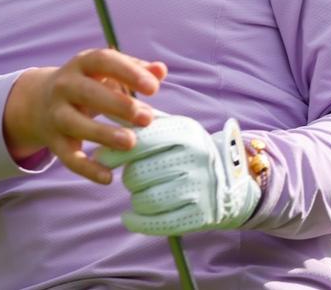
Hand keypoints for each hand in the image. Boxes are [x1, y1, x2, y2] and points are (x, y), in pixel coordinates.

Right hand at [3, 50, 166, 184]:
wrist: (38, 101)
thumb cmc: (86, 83)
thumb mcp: (105, 72)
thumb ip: (134, 70)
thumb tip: (160, 70)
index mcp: (82, 64)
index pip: (103, 61)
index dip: (128, 72)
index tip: (154, 88)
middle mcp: (64, 86)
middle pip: (88, 92)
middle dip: (119, 105)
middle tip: (147, 118)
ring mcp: (56, 114)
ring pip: (75, 124)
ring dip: (103, 134)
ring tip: (131, 142)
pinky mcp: (55, 141)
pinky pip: (68, 157)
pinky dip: (87, 169)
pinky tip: (109, 178)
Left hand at [98, 115, 260, 235]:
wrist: (230, 181)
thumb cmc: (188, 151)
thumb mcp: (172, 127)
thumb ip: (140, 120)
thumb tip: (105, 108)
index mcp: (185, 132)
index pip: (141, 141)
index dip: (115, 152)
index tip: (101, 158)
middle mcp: (195, 158)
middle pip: (138, 174)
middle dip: (129, 177)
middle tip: (134, 176)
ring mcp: (199, 187)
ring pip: (145, 199)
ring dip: (135, 199)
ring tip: (141, 192)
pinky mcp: (200, 214)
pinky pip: (158, 222)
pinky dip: (138, 222)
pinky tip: (129, 217)